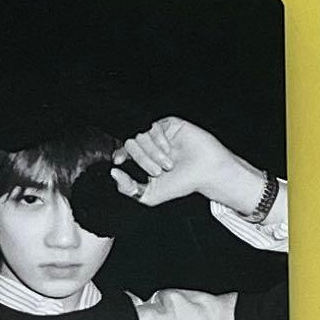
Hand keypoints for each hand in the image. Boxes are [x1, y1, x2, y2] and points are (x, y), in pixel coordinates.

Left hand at [110, 117, 262, 211]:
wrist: (206, 173)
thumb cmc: (182, 183)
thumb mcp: (149, 195)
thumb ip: (127, 189)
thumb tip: (113, 173)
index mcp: (144, 159)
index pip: (123, 152)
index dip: (119, 154)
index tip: (119, 162)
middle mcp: (150, 145)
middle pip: (131, 143)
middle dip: (142, 159)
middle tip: (158, 171)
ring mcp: (160, 134)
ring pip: (141, 136)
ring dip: (153, 153)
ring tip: (168, 164)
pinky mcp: (170, 124)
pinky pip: (154, 127)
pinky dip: (160, 140)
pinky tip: (171, 150)